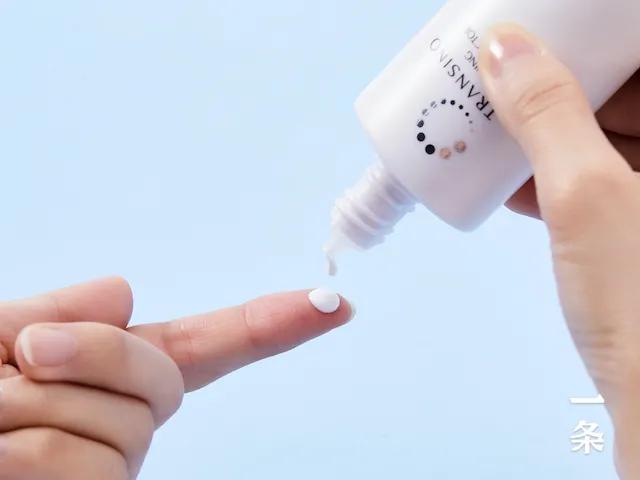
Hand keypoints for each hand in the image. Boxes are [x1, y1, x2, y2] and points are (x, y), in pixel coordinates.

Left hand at [0, 278, 352, 478]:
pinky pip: (85, 465)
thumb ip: (56, 314)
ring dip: (36, 407)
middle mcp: (116, 429)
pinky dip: (27, 449)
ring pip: (117, 430)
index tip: (335, 304)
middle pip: (158, 383)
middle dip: (88, 357)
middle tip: (15, 359)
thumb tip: (127, 290)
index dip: (271, 325)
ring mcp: (106, 475)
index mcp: (99, 379)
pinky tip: (1, 458)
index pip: (205, 346)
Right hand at [479, 24, 639, 477]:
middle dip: (562, 78)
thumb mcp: (585, 196)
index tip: (551, 26)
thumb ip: (545, 114)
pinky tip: (509, 178)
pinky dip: (550, 174)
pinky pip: (595, 177)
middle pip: (625, 91)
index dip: (600, 33)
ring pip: (605, 133)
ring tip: (494, 122)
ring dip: (545, 128)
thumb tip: (502, 48)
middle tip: (508, 69)